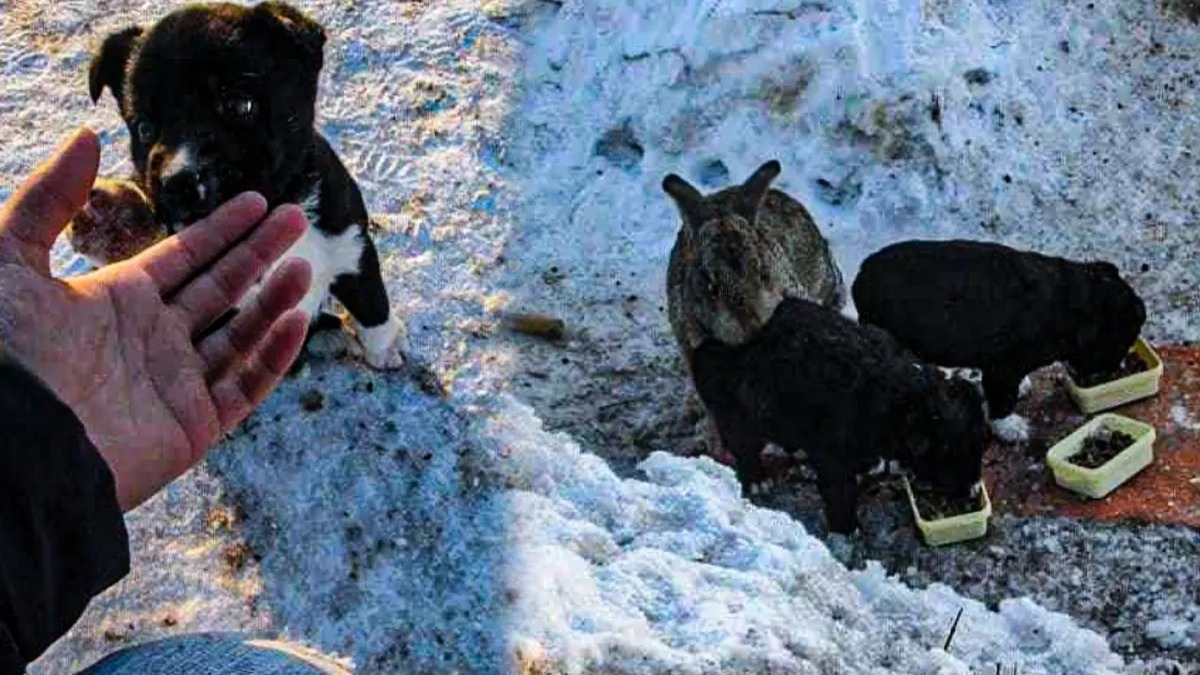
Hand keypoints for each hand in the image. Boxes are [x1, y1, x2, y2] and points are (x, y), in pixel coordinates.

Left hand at [0, 127, 312, 510]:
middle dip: (261, 252)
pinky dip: (274, 356)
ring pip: (242, 334)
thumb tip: (87, 135)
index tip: (258, 201)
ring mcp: (176, 384)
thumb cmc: (3, 355)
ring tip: (303, 268)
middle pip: (223, 287)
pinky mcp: (194, 427)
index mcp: (117, 301)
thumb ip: (48, 199)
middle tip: (297, 219)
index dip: (222, 228)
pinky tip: (295, 320)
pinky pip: (246, 385)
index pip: (185, 257)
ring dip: (275, 300)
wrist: (11, 445)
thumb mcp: (7, 260)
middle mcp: (153, 340)